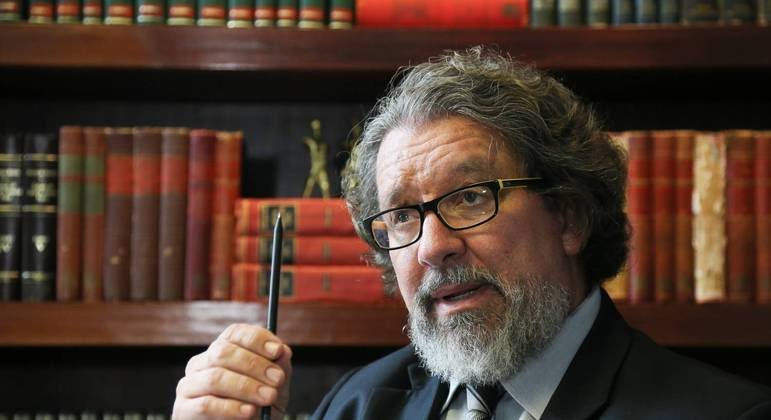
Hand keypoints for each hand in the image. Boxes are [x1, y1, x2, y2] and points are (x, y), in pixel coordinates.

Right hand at [172, 323, 292, 418]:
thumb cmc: (257, 408)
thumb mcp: (274, 387)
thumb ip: (279, 368)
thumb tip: (283, 351)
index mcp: (221, 350)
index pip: (235, 333)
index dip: (257, 339)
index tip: (278, 351)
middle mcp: (201, 363)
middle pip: (223, 352)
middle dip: (255, 365)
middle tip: (277, 379)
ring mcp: (189, 385)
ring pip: (215, 377)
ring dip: (246, 387)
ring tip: (268, 397)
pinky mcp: (183, 410)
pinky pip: (206, 404)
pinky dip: (231, 408)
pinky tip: (249, 412)